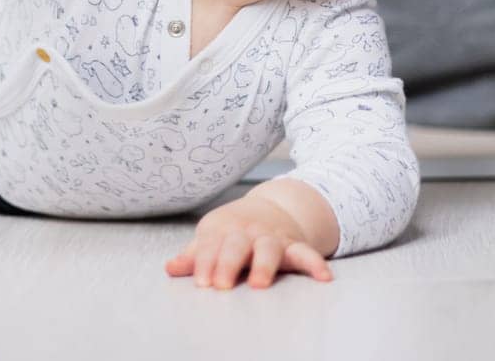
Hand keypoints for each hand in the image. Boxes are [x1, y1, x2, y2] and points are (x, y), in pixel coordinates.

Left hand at [164, 193, 333, 288]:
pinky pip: (306, 253)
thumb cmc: (234, 229)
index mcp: (223, 228)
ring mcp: (272, 237)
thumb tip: (170, 268)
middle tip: (222, 285)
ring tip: (259, 284)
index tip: (202, 282)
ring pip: (269, 249)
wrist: (272, 208)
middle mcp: (248, 231)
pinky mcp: (294, 245)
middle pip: (237, 245)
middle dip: (229, 263)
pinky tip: (323, 277)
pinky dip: (316, 263)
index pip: (211, 245)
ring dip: (264, 265)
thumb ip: (194, 255)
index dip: (205, 262)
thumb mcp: (212, 236)